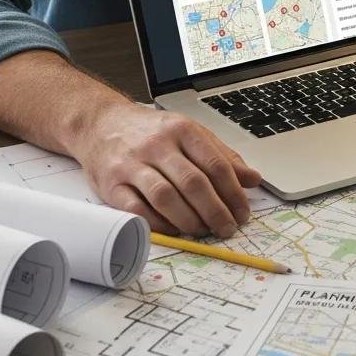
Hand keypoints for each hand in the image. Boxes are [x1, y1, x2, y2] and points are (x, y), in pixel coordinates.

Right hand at [73, 104, 261, 238]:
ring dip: (188, 220)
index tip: (242, 212)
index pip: (215, 164)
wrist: (101, 124)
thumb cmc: (152, 132)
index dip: (233, 192)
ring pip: (166, 196)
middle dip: (215, 211)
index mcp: (183, 130)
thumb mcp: (191, 133)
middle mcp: (158, 146)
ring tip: (202, 231)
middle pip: (193, 183)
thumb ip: (222, 156)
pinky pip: (136, 209)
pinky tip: (172, 231)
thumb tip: (253, 179)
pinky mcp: (111, 184)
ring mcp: (132, 164)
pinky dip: (157, 224)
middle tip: (227, 228)